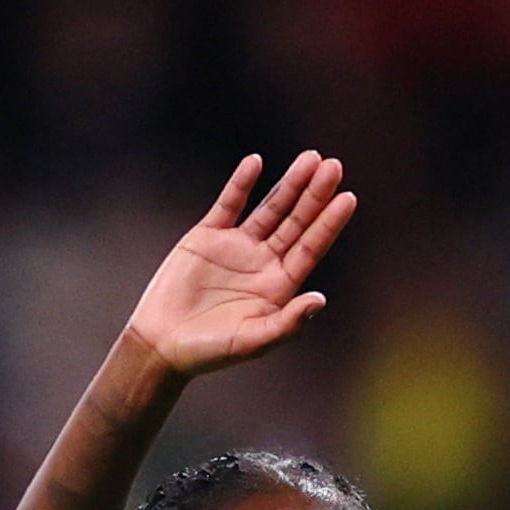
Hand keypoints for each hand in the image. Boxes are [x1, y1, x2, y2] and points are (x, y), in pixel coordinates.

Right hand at [126, 151, 355, 377]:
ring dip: (290, 184)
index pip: (310, 249)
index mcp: (278, 287)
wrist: (162, 344)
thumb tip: (320, 299)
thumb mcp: (252, 341)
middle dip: (315, 195)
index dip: (329, 224)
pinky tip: (256, 163)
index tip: (348, 198)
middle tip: (334, 166)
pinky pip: (229, 203)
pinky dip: (241, 184)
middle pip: (296, 222)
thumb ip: (287, 322)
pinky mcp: (208, 235)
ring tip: (311, 158)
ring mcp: (237, 247)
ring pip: (270, 208)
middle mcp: (263, 263)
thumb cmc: (210, 352)